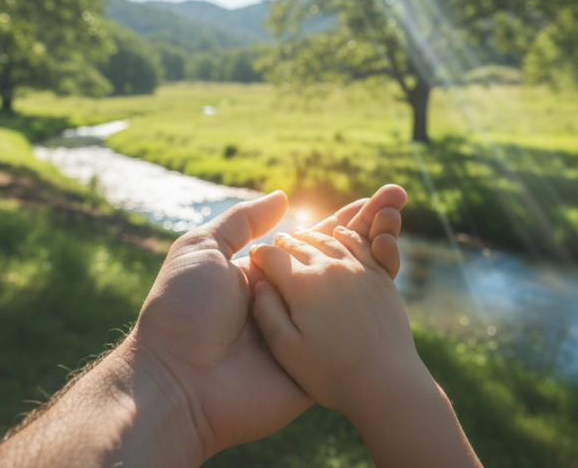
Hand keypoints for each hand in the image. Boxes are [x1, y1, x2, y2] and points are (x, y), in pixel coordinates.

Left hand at [123, 185, 406, 460]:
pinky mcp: (312, 361)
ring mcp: (302, 331)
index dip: (341, 220)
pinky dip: (369, 303)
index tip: (373, 200)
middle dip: (367, 231)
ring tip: (396, 224)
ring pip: (346, 294)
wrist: (179, 380)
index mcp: (261, 274)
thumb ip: (241, 223)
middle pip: (335, 262)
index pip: (310, 240)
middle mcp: (285, 300)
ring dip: (375, 259)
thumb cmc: (184, 310)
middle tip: (398, 199)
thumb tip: (283, 198)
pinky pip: (343, 331)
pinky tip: (389, 270)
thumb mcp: (203, 250)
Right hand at [249, 227, 422, 415]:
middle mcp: (331, 268)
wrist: (387, 381)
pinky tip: (340, 235)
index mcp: (303, 285)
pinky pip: (360, 245)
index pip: (273, 257)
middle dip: (284, 243)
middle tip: (274, 244)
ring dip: (312, 236)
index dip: (260, 254)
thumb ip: (266, 313)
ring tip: (301, 236)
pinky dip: (346, 235)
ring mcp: (359, 270)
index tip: (253, 256)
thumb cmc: (332, 373)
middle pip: (300, 244)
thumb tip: (259, 284)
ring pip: (329, 240)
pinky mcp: (380, 277)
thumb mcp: (287, 351)